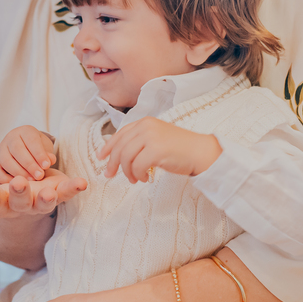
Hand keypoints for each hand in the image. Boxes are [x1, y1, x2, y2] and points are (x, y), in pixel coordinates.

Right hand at [0, 126, 56, 182]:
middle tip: (39, 176)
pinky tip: (17, 185)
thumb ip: (47, 154)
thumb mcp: (45, 148)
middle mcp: (10, 138)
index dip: (39, 153)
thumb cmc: (37, 150)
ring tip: (31, 181)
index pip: (31, 140)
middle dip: (29, 164)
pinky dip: (5, 179)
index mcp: (25, 131)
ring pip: (6, 160)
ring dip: (19, 172)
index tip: (47, 166)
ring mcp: (0, 150)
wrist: (26, 150)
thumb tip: (50, 160)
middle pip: (17, 149)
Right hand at [0, 170, 85, 217]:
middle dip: (20, 193)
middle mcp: (19, 205)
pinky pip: (68, 193)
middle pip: (20, 201)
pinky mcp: (57, 194)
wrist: (23, 201)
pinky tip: (83, 183)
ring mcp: (40, 201)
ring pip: (44, 201)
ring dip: (48, 196)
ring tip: (50, 189)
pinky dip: (75, 188)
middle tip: (19, 183)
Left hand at [97, 117, 221, 182]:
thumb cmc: (181, 148)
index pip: (120, 134)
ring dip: (127, 172)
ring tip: (134, 179)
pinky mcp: (157, 150)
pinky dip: (138, 175)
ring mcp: (152, 137)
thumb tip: (119, 155)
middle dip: (112, 163)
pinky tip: (145, 179)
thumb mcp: (157, 138)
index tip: (101, 157)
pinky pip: (137, 166)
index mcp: (145, 122)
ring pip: (126, 157)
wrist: (201, 152)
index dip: (108, 146)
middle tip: (110, 175)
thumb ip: (140, 142)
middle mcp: (147, 126)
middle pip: (120, 146)